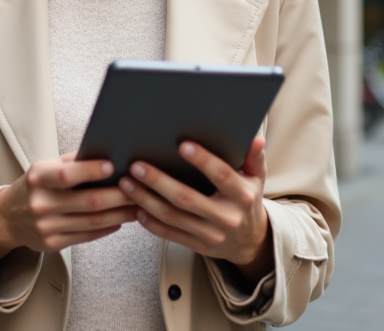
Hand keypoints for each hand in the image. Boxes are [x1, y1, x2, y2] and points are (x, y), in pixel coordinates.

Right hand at [0, 153, 138, 262]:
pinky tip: (120, 220)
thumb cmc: (35, 186)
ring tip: (138, 206)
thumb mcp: (46, 167)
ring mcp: (46, 227)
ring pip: (92, 221)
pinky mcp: (52, 243)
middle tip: (140, 188)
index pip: (67, 175)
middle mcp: (40, 203)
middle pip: (88, 202)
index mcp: (38, 178)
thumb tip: (107, 152)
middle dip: (119, 195)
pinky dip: (107, 227)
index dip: (91, 171)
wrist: (9, 217)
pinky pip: (87, 236)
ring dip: (120, 214)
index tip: (114, 165)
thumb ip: (73, 161)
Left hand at [119, 137, 272, 280]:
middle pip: (187, 199)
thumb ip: (254, 157)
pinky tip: (135, 207)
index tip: (182, 144)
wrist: (250, 240)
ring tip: (126, 183)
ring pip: (173, 217)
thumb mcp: (257, 178)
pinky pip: (169, 234)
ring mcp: (211, 234)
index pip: (221, 176)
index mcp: (242, 196)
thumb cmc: (248, 199)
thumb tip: (255, 138)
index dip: (203, 160)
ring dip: (146, 200)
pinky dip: (150, 222)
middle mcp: (226, 217)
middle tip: (137, 165)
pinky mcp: (197, 246)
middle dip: (159, 181)